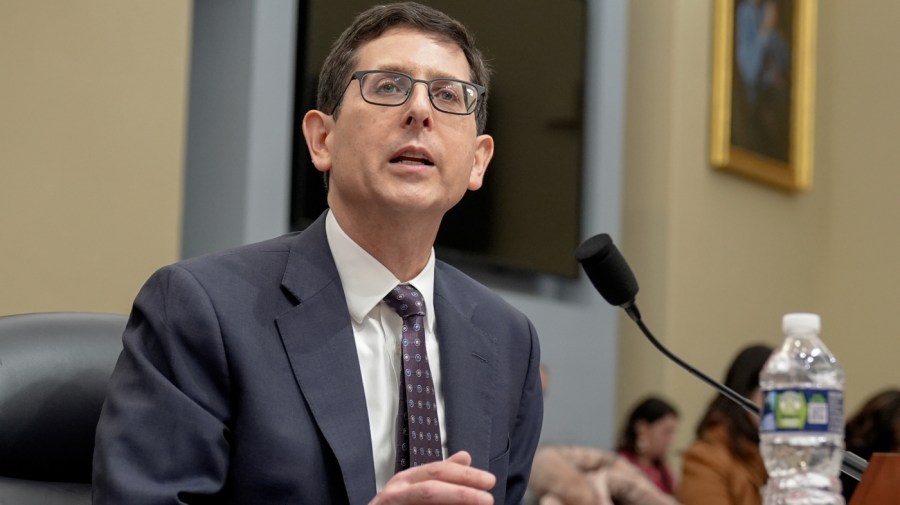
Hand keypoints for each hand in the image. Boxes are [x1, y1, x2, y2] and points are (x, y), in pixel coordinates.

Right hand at [370, 451, 494, 504]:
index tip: (489, 481)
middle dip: (461, 492)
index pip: (439, 471)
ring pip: (425, 500)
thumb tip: (466, 456)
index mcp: (407, 479)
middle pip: (431, 489)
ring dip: (454, 502)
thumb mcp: (417, 486)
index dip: (466, 475)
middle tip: (488, 499)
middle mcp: (397, 492)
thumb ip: (441, 474)